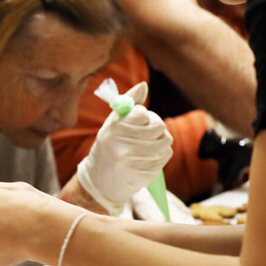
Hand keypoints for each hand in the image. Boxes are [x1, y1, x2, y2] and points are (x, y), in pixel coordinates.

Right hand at [76, 82, 172, 215]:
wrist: (101, 180)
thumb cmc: (109, 145)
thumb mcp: (113, 123)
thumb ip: (128, 103)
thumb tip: (143, 86)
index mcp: (114, 130)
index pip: (143, 114)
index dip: (145, 116)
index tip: (140, 120)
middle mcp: (122, 146)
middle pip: (158, 127)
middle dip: (156, 128)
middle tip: (148, 132)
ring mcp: (133, 162)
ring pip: (165, 142)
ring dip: (160, 142)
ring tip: (146, 146)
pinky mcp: (144, 174)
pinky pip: (165, 156)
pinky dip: (160, 155)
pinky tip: (147, 158)